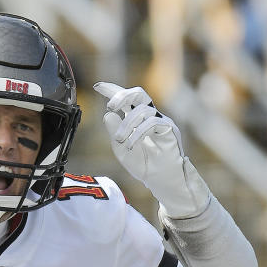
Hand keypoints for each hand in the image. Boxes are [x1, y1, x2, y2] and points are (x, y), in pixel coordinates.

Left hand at [93, 82, 210, 218]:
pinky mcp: (169, 129)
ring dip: (127, 123)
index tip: (98, 86)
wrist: (159, 180)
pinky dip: (139, 132)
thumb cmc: (142, 165)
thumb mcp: (121, 148)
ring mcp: (160, 121)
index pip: (125, 99)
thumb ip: (114, 131)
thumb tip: (108, 114)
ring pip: (143, 109)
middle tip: (110, 107)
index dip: (112, 90)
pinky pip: (152, 122)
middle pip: (138, 93)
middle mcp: (149, 116)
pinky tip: (132, 144)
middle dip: (122, 95)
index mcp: (136, 119)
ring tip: (120, 139)